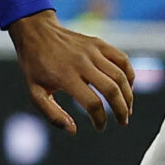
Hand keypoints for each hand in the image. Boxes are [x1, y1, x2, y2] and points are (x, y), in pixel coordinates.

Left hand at [8, 10, 134, 131]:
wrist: (37, 33)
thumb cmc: (36, 66)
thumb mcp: (36, 93)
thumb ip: (53, 115)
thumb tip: (73, 131)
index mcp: (65, 76)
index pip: (92, 103)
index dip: (100, 120)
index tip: (100, 127)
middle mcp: (81, 62)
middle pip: (111, 90)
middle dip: (121, 110)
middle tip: (122, 122)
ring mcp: (92, 51)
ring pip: (120, 75)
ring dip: (128, 95)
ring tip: (127, 109)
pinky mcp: (99, 43)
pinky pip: (122, 59)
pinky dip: (129, 75)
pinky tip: (127, 88)